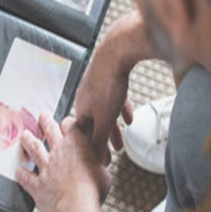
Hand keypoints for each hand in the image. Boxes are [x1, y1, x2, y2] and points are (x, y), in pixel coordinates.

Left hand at [16, 112, 110, 211]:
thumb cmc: (93, 191)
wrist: (77, 208)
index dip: (68, 122)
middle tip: (42, 116)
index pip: (70, 124)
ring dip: (28, 141)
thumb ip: (97, 165)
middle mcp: (59, 152)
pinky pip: (26, 177)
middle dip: (45, 121)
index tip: (67, 122)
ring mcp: (46, 167)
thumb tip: (100, 168)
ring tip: (24, 136)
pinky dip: (21, 174)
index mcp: (77, 145)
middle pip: (49, 130)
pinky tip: (18, 171)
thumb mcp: (103, 172)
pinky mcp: (37, 185)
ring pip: (34, 148)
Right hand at [74, 10, 151, 163]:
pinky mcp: (109, 76)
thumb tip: (95, 158)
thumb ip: (99, 139)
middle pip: (95, 123)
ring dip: (114, 125)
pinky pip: (114, 98)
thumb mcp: (104, 119)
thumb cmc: (108, 83)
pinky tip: (129, 116)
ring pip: (105, 111)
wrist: (118, 51)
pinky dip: (121, 108)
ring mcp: (97, 86)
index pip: (82, 134)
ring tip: (122, 136)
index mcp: (80, 108)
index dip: (92, 148)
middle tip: (112, 152)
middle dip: (104, 139)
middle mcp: (86, 97)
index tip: (99, 160)